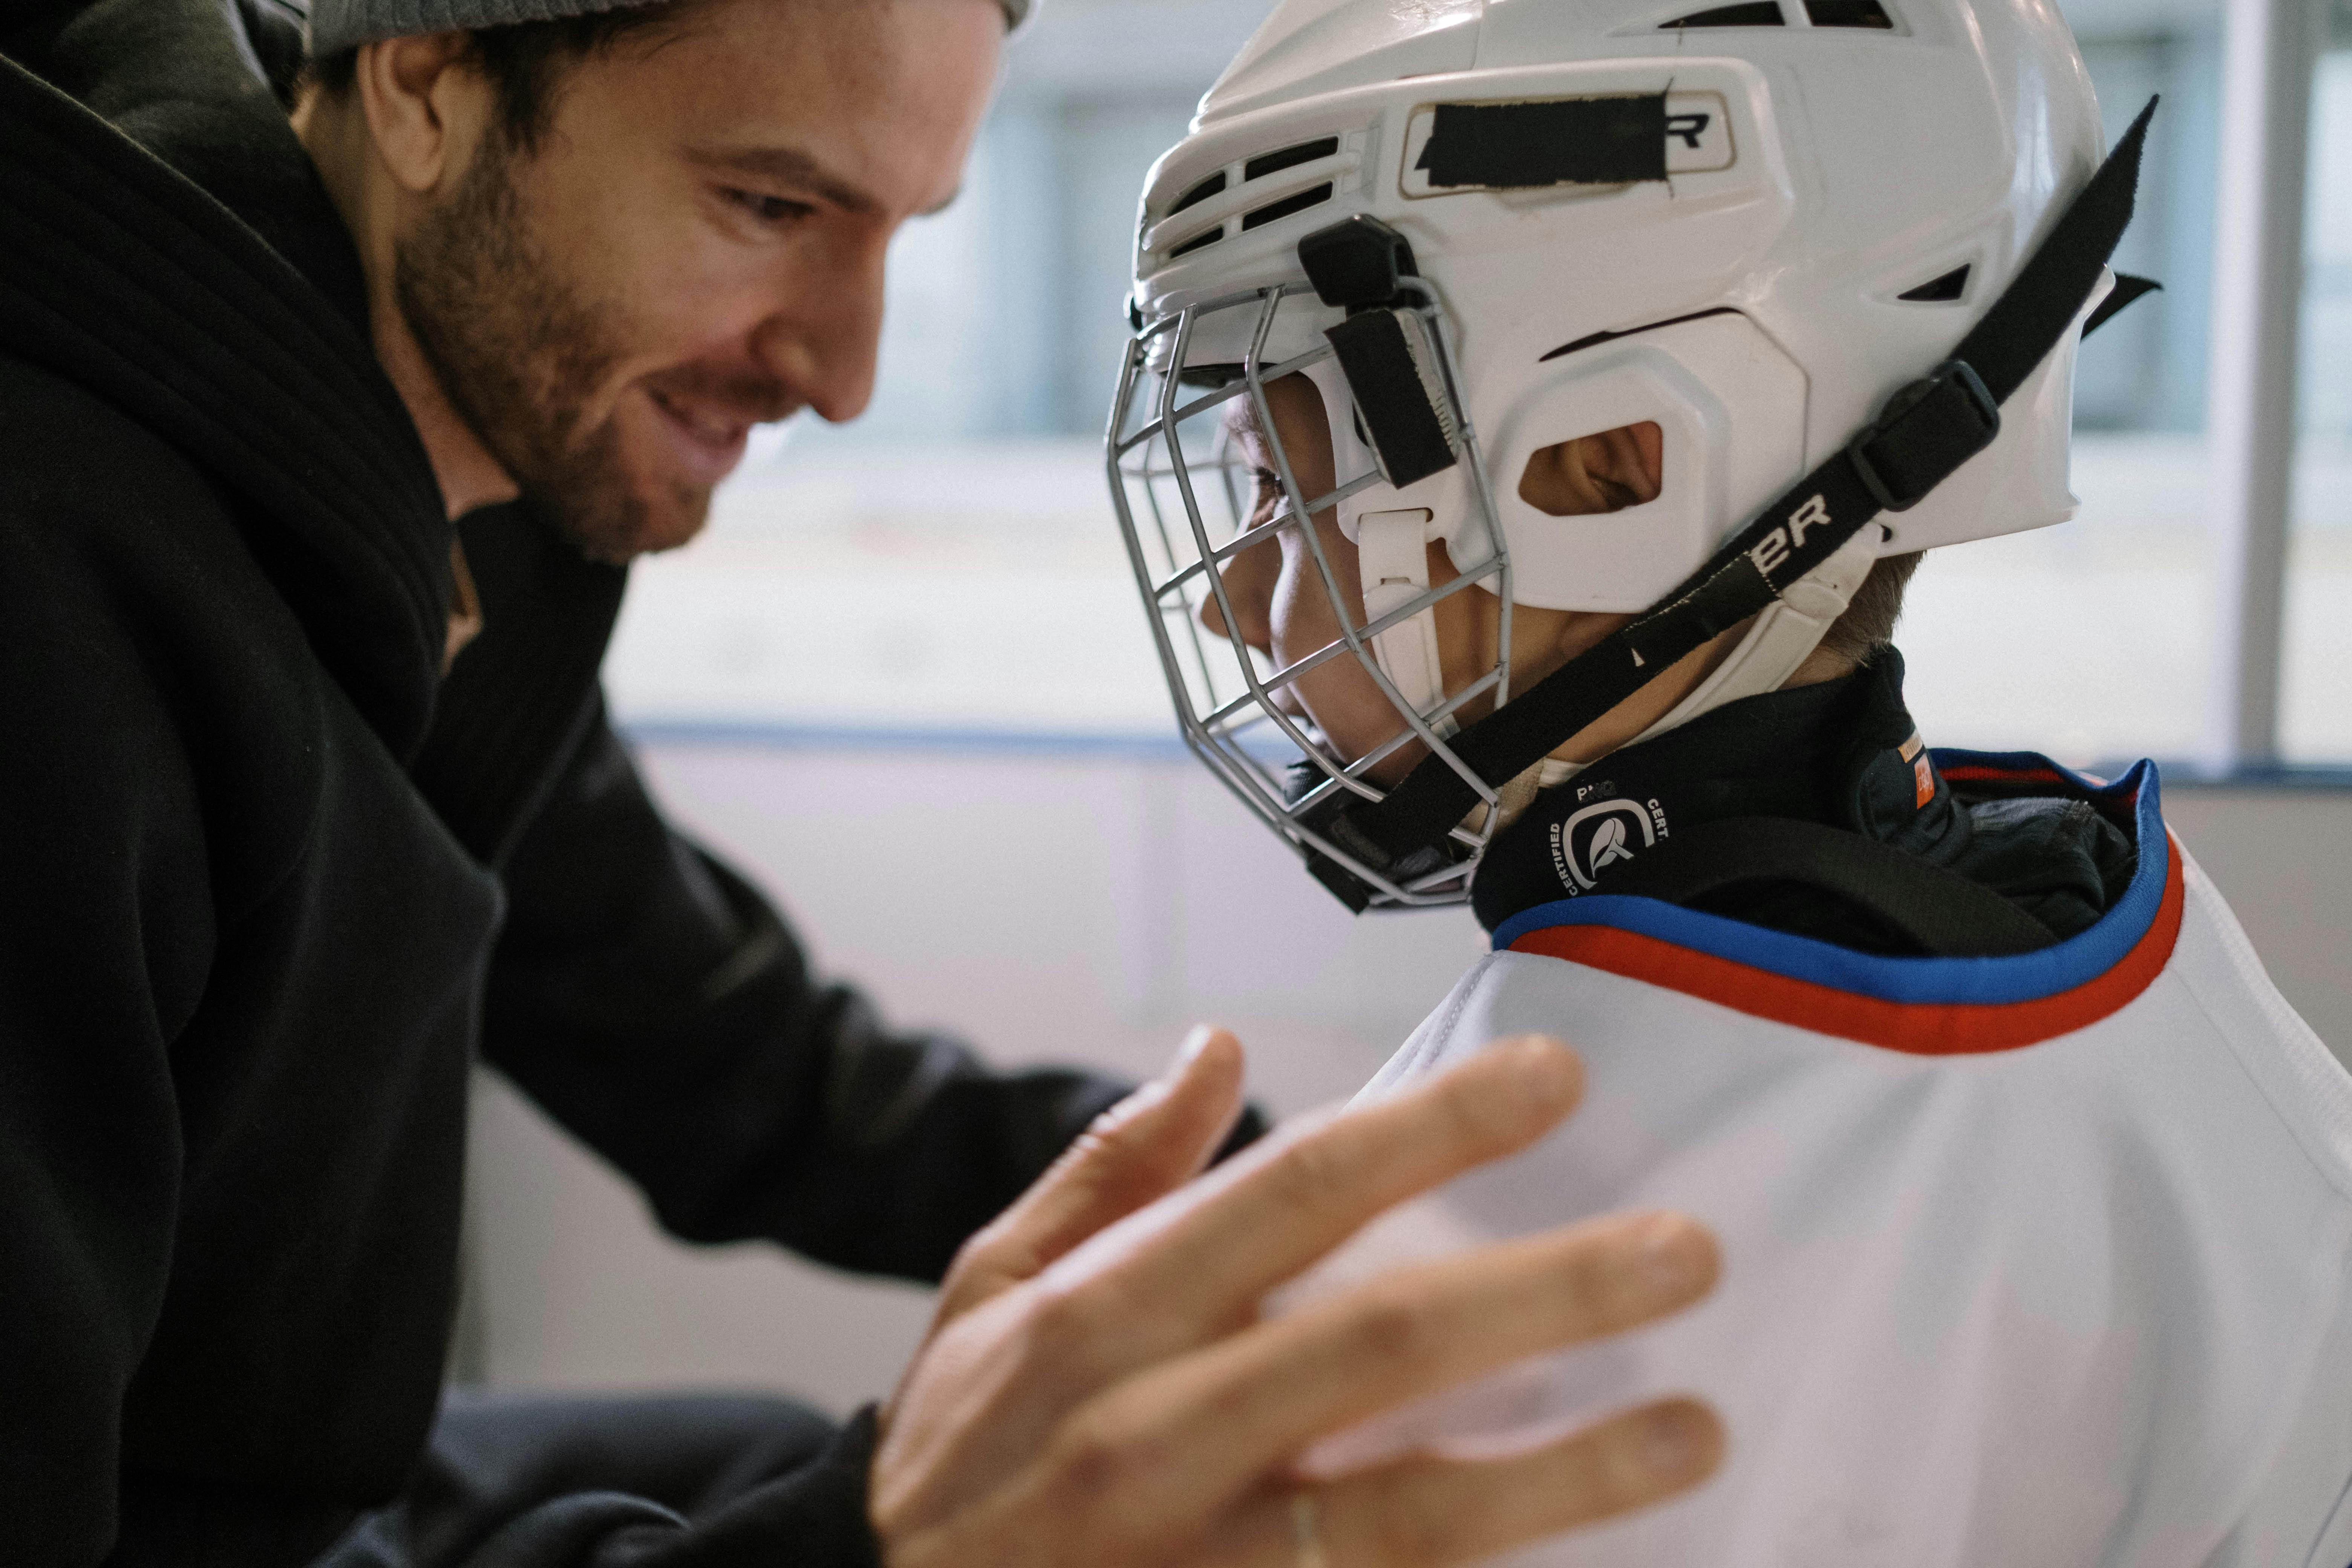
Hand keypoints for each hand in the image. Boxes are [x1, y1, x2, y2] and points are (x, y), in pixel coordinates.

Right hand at [871, 1028, 1723, 1566]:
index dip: (1432, 1128)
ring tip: (1694, 1426)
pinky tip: (1599, 1559)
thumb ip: (1108, 1170)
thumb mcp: (986, 1287)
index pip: (1293, 1192)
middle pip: (1379, 1344)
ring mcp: (1201, 1561)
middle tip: (1684, 1249)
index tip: (1551, 1078)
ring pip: (1408, 1511)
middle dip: (1543, 1290)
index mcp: (1099, 1316)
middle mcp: (1154, 1432)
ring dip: (1565, 1472)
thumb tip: (1214, 1048)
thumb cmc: (959, 1452)